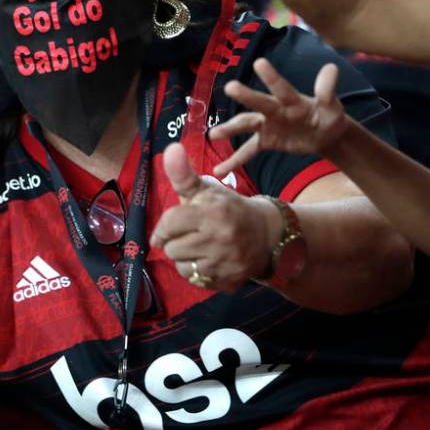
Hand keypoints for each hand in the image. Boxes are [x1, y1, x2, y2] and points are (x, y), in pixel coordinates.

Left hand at [151, 142, 276, 291]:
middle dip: (175, 242)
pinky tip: (209, 260)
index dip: (163, 227)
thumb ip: (183, 174)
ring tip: (198, 247)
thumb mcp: (206, 189)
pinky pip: (196, 281)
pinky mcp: (229, 281)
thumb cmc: (227, 208)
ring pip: (181, 267)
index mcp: (212, 212)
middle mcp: (220, 239)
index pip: (170, 223)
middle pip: (171, 249)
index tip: (168, 227)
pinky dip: (197, 272)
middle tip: (189, 235)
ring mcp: (225, 263)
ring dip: (185, 258)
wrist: (266, 233)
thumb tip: (171, 148)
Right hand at [208, 60, 349, 176]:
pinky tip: (219, 171)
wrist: (324, 134)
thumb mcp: (333, 107)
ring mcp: (268, 124)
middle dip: (246, 96)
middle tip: (230, 87)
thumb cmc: (328, 116)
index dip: (272, 77)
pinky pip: (248, 150)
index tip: (259, 62)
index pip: (282, 88)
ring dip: (230, 129)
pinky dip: (234, 160)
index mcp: (292, 100)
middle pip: (259, 103)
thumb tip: (331, 68)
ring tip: (213, 134)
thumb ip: (327, 91)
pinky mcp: (266, 140)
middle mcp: (275, 109)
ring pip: (246, 125)